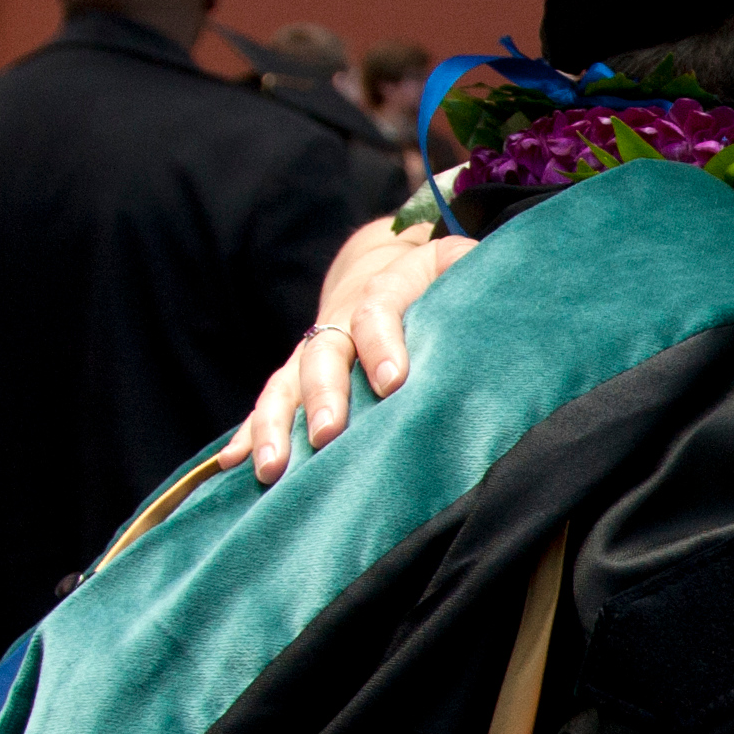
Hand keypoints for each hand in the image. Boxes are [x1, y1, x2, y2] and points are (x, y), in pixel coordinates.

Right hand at [217, 224, 476, 483]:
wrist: (385, 268)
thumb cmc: (437, 280)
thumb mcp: (458, 263)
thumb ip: (471, 273)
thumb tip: (502, 293)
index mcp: (384, 290)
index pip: (377, 311)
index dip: (382, 344)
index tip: (394, 383)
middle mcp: (338, 322)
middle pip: (323, 355)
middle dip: (324, 396)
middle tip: (329, 435)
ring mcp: (312, 353)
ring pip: (285, 387)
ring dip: (275, 427)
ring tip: (272, 469)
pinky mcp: (295, 380)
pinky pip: (267, 406)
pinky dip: (248, 434)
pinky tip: (231, 465)